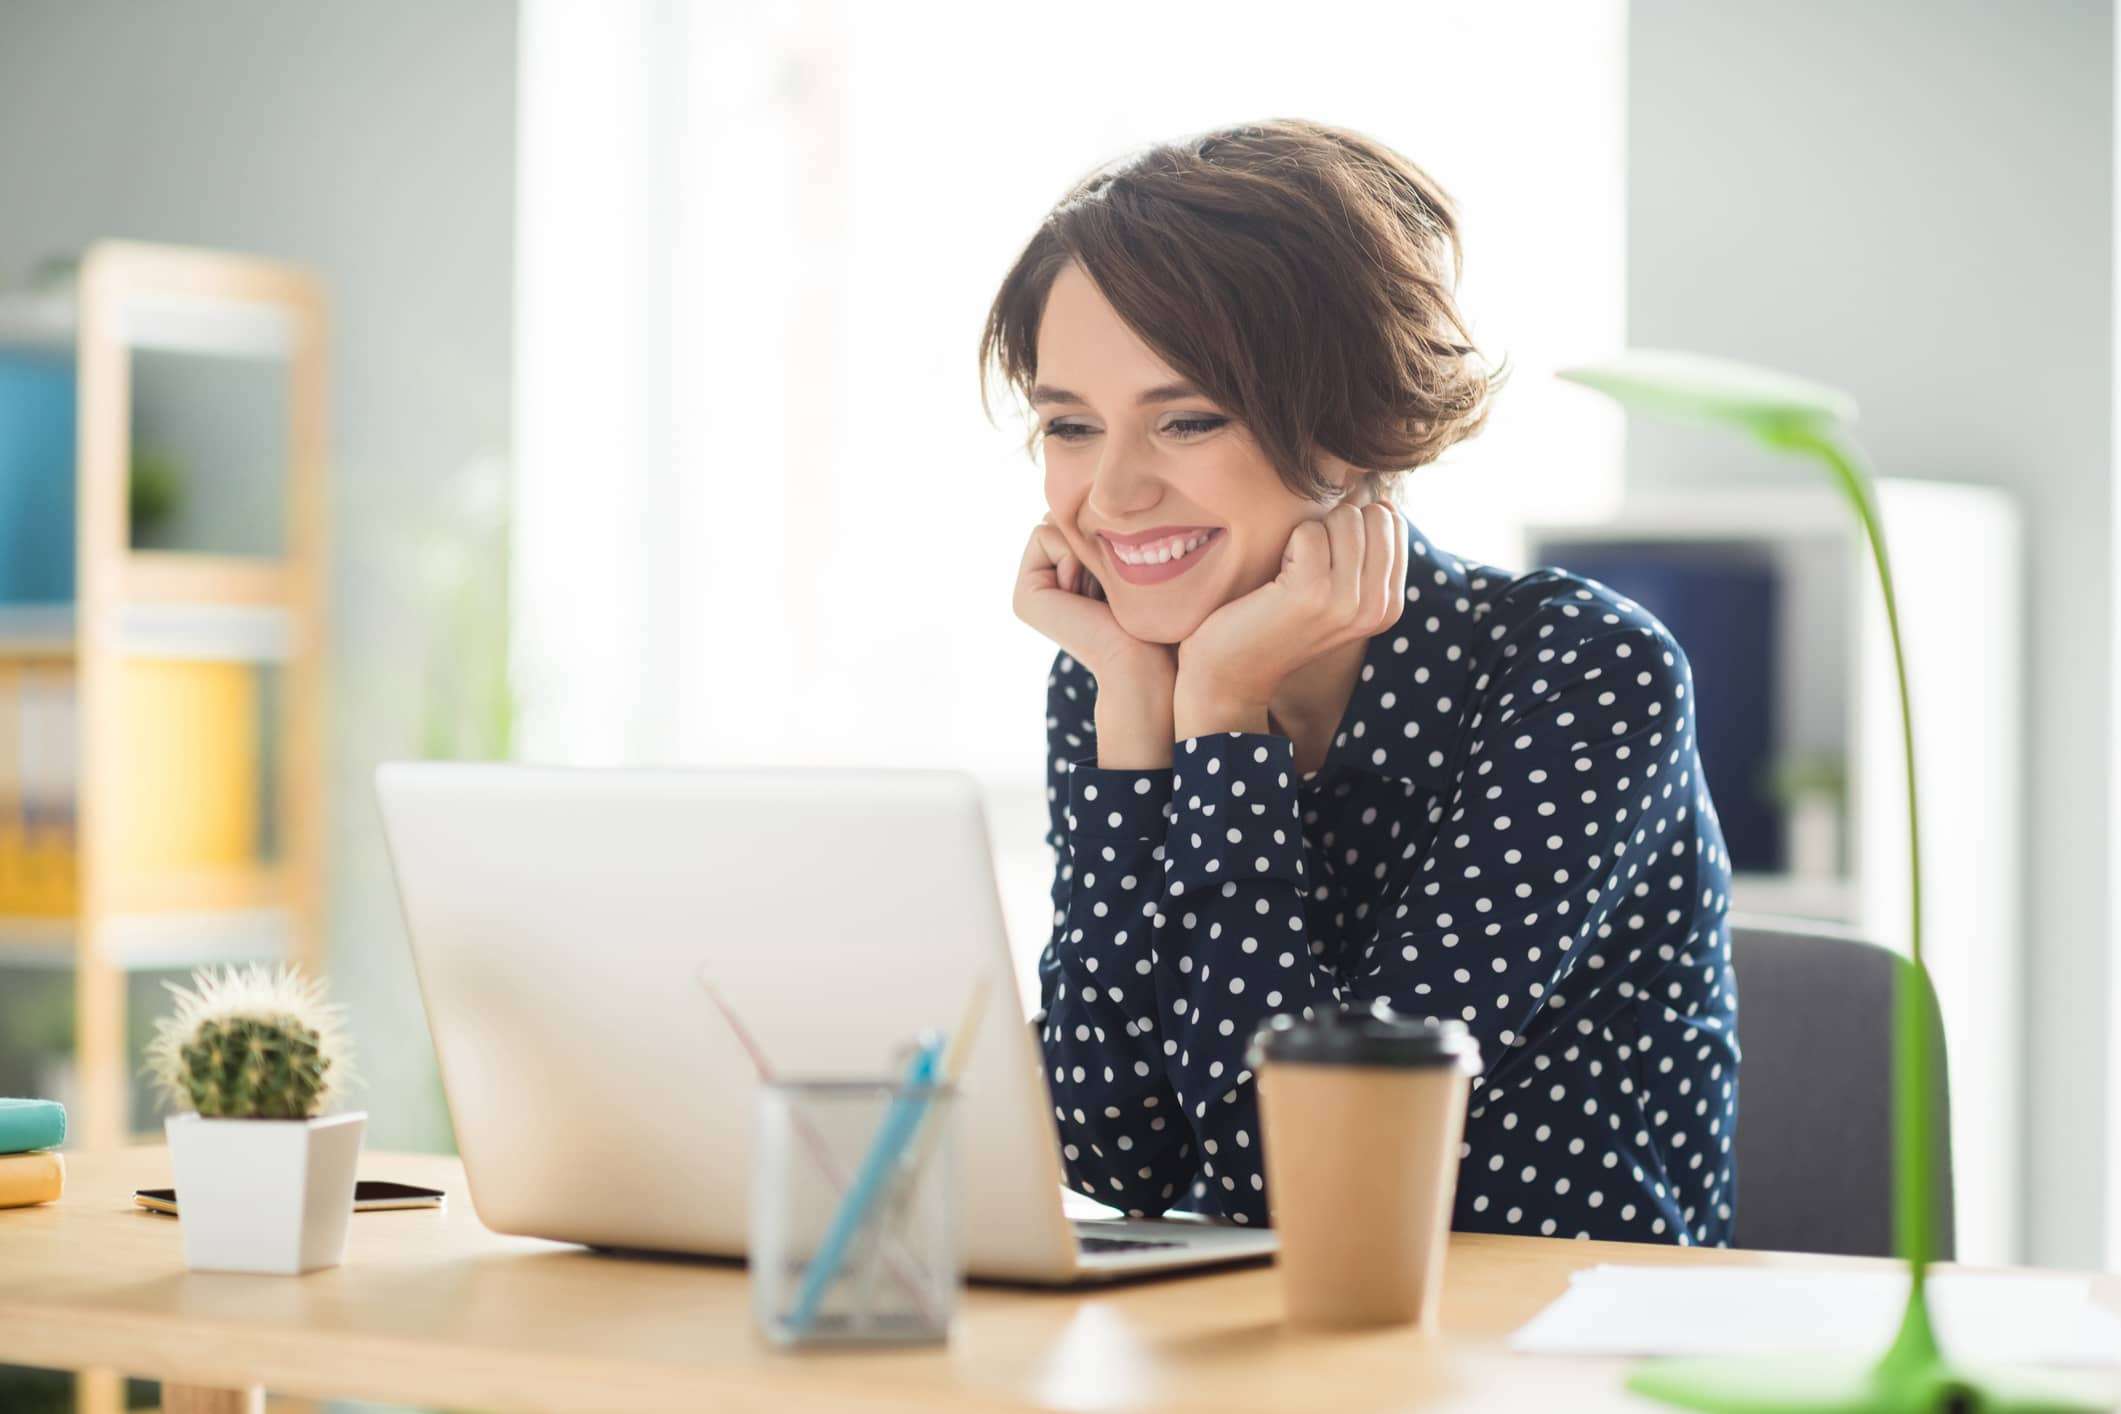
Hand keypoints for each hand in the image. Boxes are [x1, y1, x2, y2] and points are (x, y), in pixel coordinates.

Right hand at [1013, 514, 1176, 685]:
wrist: (1143, 662)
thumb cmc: (1151, 617)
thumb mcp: (1127, 560)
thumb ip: (1100, 530)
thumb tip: (1077, 499)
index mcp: (1064, 579)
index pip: (1076, 519)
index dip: (1102, 532)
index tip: (1119, 577)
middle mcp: (1042, 586)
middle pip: (1062, 519)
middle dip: (1091, 539)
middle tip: (1109, 588)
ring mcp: (1028, 593)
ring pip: (1053, 524)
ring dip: (1085, 549)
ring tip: (1099, 593)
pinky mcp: (1024, 596)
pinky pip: (1044, 534)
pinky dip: (1073, 554)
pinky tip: (1087, 595)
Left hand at [1174, 500, 1407, 731]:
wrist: (1231, 670)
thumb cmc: (1276, 618)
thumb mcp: (1336, 591)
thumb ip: (1364, 553)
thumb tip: (1378, 496)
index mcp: (1390, 605)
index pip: (1394, 523)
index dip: (1353, 524)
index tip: (1326, 560)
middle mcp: (1378, 607)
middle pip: (1373, 515)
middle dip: (1334, 525)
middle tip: (1305, 566)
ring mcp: (1348, 601)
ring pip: (1345, 518)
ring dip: (1310, 534)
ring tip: (1291, 573)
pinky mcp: (1312, 592)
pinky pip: (1309, 531)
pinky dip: (1287, 544)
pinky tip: (1276, 578)